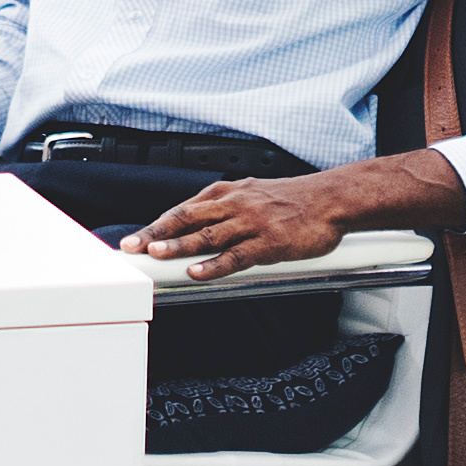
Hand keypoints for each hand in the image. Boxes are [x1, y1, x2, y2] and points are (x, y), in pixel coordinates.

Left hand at [119, 173, 361, 278]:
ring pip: (209, 235)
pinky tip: (197, 272)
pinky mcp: (270, 242)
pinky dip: (215, 265)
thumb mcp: (253, 195)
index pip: (185, 209)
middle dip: (158, 233)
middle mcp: (236, 204)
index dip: (159, 224)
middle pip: (188, 218)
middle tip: (133, 245)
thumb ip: (225, 211)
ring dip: (180, 245)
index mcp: (229, 192)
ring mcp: (252, 222)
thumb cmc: (295, 201)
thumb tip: (197, 230)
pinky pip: (237, 255)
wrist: (332, 199)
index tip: (137, 238)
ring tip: (157, 255)